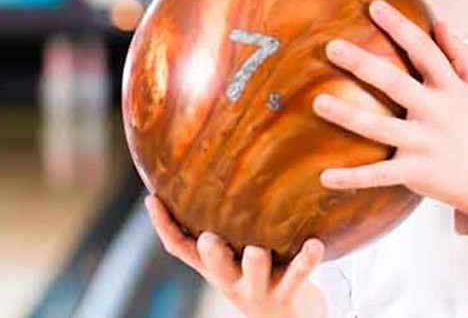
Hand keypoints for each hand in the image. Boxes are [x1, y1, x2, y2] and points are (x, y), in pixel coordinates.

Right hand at [145, 196, 327, 317]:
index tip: (152, 199)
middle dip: (212, 253)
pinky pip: (298, 274)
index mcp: (213, 267)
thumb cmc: (256, 276)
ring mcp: (258, 288)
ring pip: (255, 272)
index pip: (180, 248)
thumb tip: (213, 175)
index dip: (164, 226)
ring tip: (257, 251)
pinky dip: (307, 259)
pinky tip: (315, 244)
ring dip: (255, 261)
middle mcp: (230, 279)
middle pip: (215, 266)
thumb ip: (223, 226)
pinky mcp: (288, 292)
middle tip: (209, 238)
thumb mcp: (232, 258)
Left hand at [315, 0, 467, 231]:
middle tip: (332, 47)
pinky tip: (324, 175)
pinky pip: (380, 175)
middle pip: (397, 84)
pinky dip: (353, 177)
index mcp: (449, 87)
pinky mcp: (416, 171)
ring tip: (318, 103)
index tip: (374, 6)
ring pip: (381, 128)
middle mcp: (436, 112)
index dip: (401, 27)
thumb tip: (440, 22)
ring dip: (348, 117)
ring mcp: (425, 143)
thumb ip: (461, 53)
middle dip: (364, 65)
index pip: (424, 50)